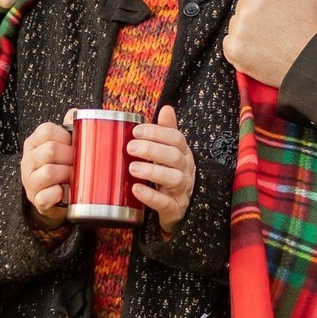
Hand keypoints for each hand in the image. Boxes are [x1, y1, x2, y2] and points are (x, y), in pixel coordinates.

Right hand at [20, 118, 74, 228]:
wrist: (58, 197)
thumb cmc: (63, 166)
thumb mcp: (65, 145)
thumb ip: (70, 128)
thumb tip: (74, 112)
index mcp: (34, 143)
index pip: (47, 130)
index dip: (66, 137)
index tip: (74, 145)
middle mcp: (27, 160)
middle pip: (50, 150)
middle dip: (70, 156)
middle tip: (77, 162)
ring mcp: (29, 181)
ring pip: (49, 172)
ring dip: (67, 174)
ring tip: (73, 176)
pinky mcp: (36, 200)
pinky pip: (45, 196)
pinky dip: (57, 194)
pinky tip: (62, 191)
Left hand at [127, 105, 195, 235]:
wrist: (179, 209)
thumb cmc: (170, 174)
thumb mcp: (170, 152)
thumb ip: (166, 131)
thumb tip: (167, 108)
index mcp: (183, 154)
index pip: (176, 138)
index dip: (157, 133)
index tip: (136, 131)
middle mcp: (186, 170)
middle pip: (175, 157)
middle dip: (152, 149)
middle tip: (130, 147)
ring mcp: (182, 190)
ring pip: (174, 179)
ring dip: (153, 171)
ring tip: (132, 168)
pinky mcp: (175, 209)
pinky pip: (166, 203)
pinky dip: (151, 196)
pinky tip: (136, 189)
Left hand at [223, 0, 316, 86]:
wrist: (313, 64)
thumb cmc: (314, 25)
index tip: (280, 5)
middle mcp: (248, 9)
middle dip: (256, 7)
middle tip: (278, 23)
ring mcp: (238, 31)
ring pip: (236, 19)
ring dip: (248, 25)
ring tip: (272, 37)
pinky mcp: (233, 51)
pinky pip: (230, 39)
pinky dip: (241, 43)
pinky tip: (261, 48)